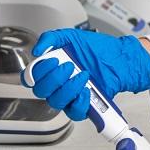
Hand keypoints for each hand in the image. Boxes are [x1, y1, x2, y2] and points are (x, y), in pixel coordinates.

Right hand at [23, 28, 149, 120]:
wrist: (118, 57)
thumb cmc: (96, 48)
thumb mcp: (71, 36)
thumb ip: (51, 38)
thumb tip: (37, 51)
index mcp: (51, 69)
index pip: (31, 77)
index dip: (38, 72)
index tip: (53, 60)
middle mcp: (57, 84)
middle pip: (41, 91)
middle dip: (55, 78)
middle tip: (70, 66)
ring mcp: (69, 95)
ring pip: (56, 102)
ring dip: (68, 88)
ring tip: (83, 75)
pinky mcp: (83, 105)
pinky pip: (74, 112)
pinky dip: (79, 102)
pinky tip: (86, 90)